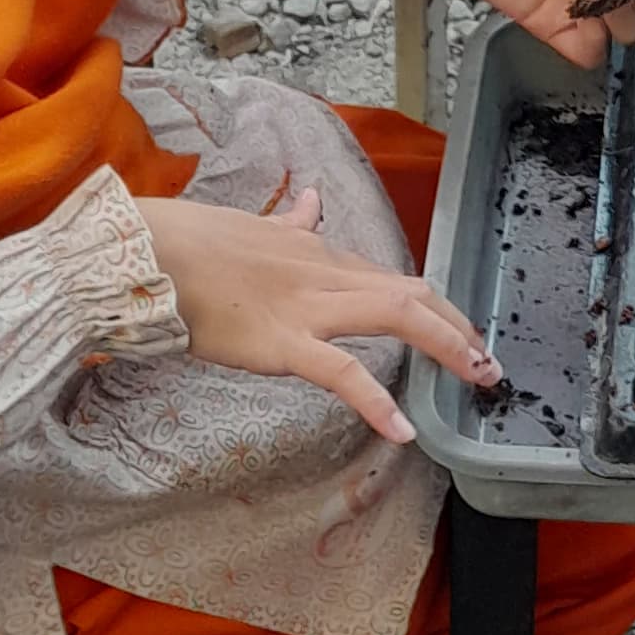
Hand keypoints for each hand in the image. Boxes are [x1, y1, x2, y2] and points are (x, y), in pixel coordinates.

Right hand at [143, 188, 493, 447]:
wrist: (145, 254)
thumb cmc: (190, 244)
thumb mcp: (254, 226)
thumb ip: (291, 223)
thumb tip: (312, 203)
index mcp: (318, 254)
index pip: (392, 278)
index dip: (436, 305)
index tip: (462, 330)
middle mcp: (324, 275)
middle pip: (411, 294)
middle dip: (458, 326)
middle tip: (488, 363)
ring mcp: (307, 307)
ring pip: (395, 315)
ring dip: (446, 345)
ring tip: (478, 378)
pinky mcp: (281, 342)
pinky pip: (340, 372)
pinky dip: (376, 402)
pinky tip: (401, 431)